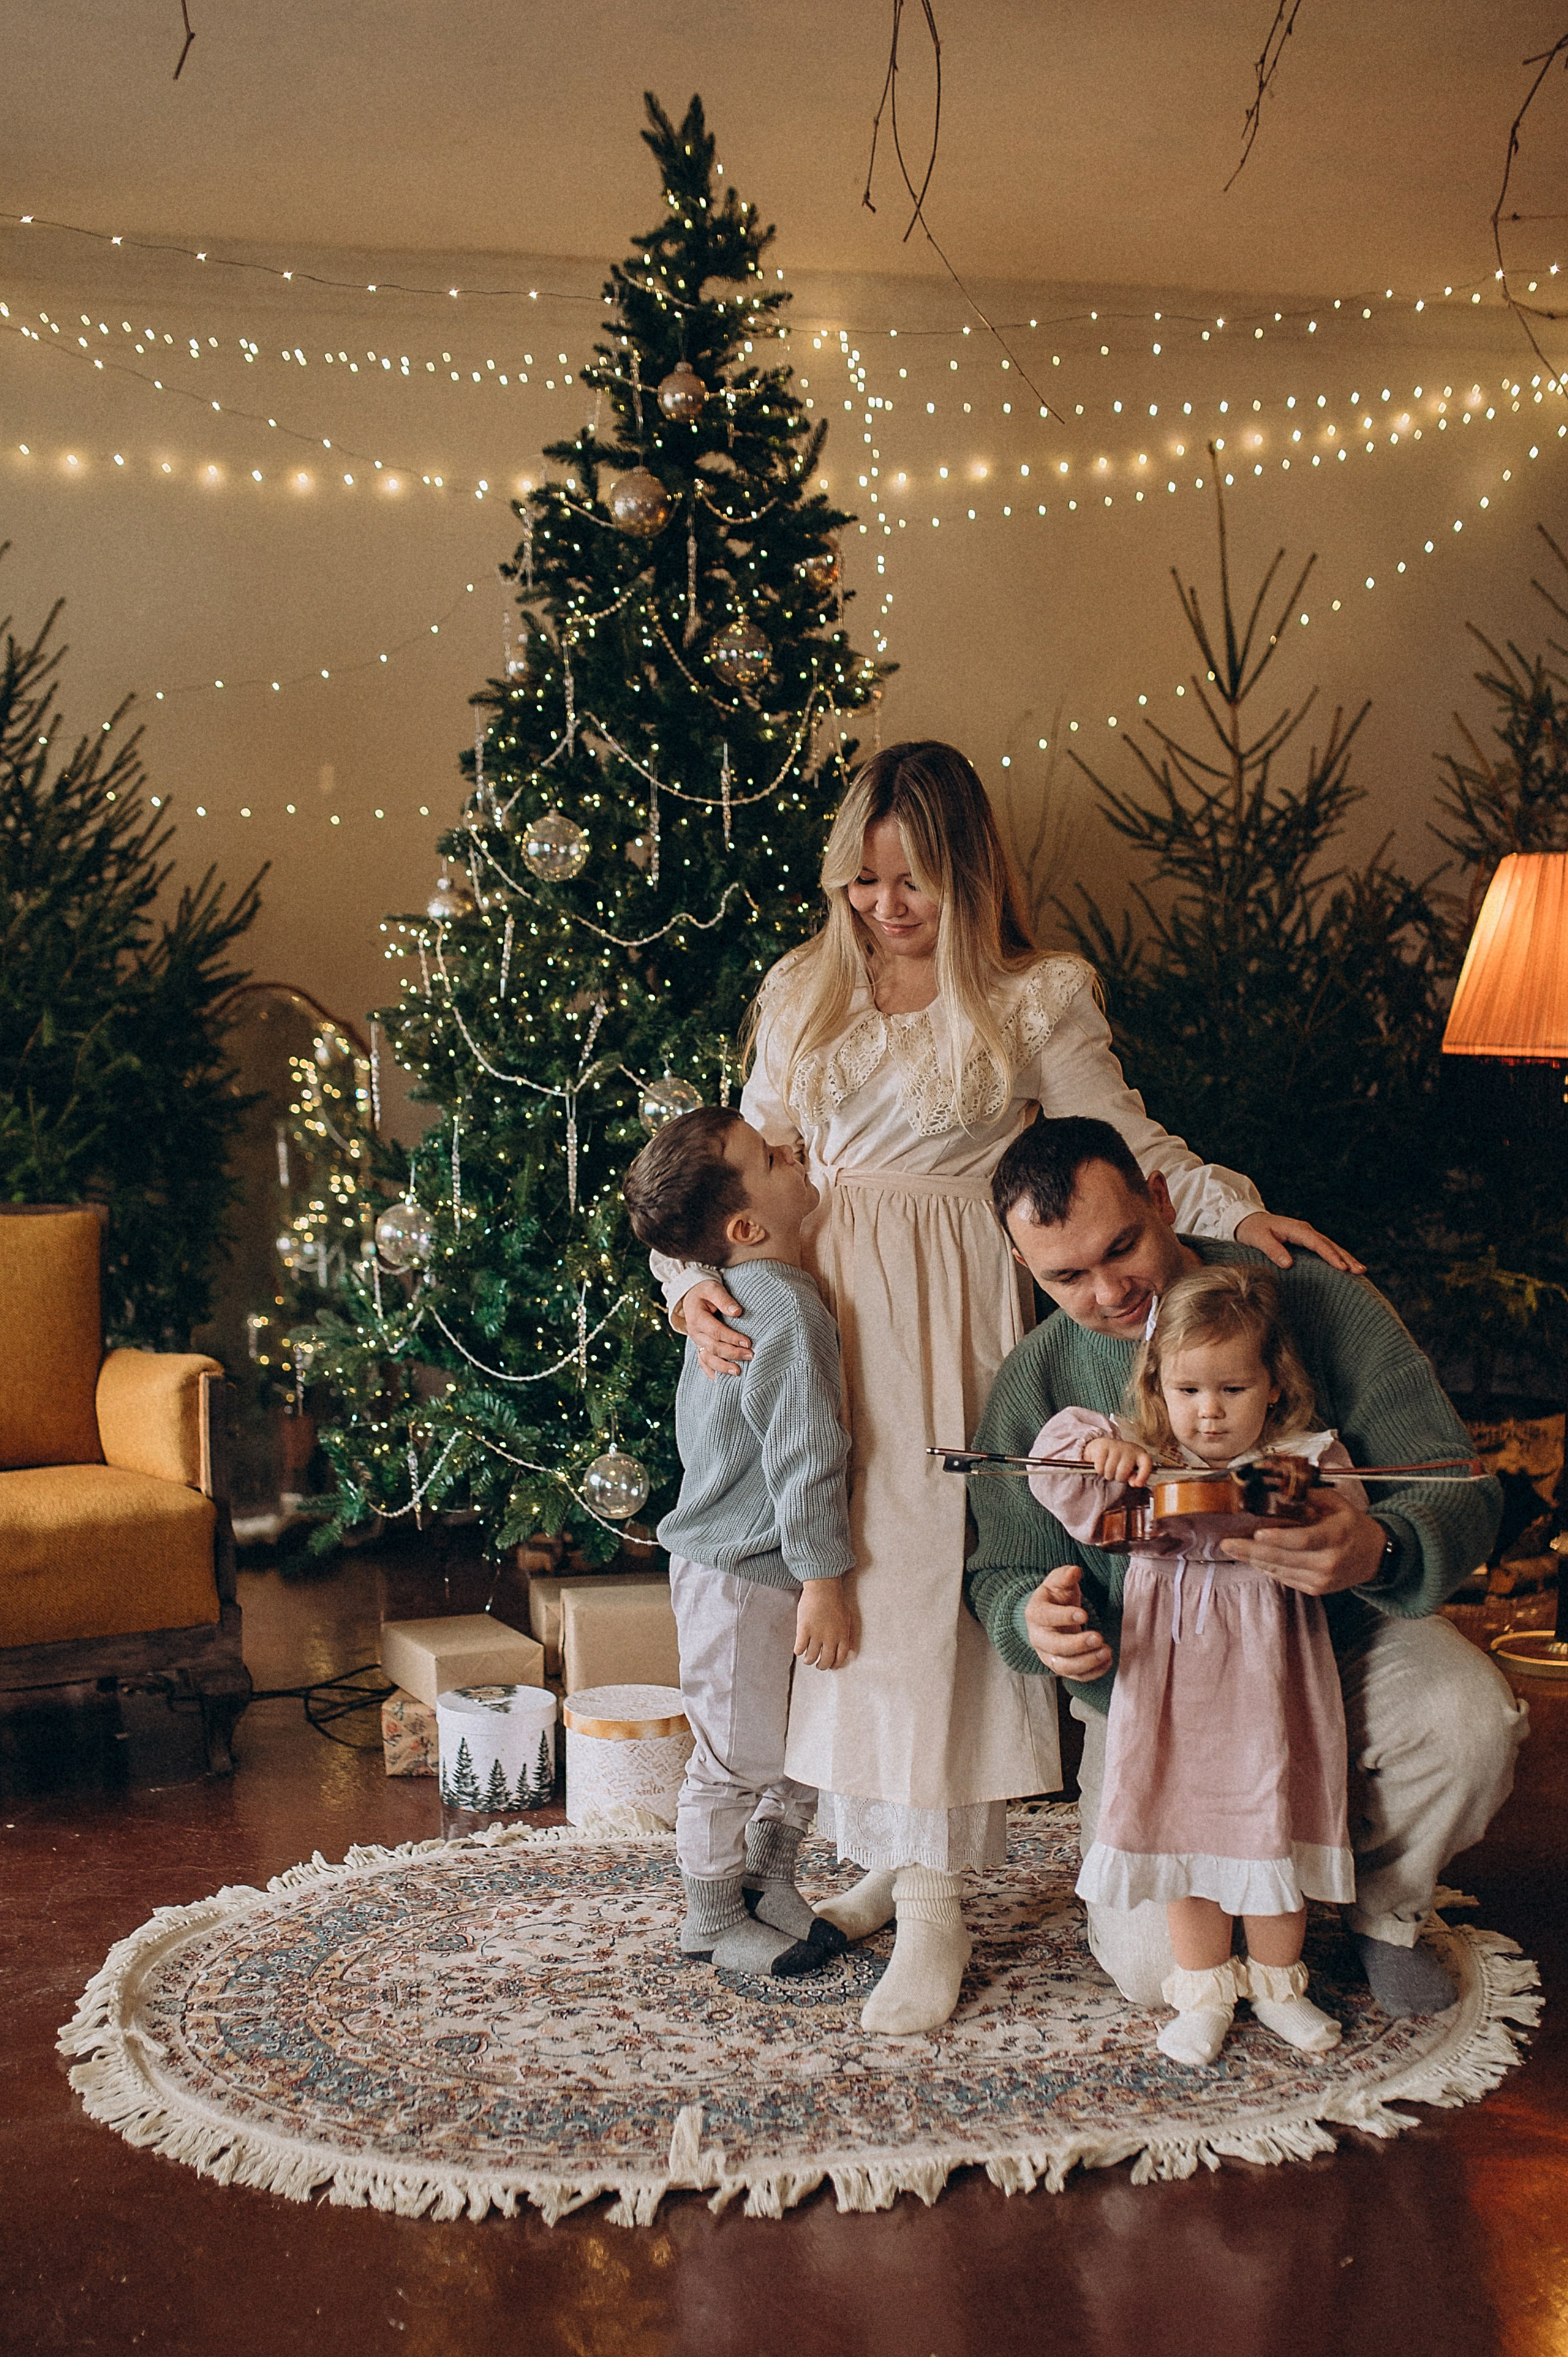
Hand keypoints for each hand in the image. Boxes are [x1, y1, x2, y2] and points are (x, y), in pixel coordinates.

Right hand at [675, 1277, 752, 1378]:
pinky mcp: (699, 1346)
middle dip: (732, 1353)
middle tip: (750, 1356)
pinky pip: (703, 1362)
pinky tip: (721, 1380)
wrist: (691, 1295)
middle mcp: (695, 1333)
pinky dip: (711, 1372)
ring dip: (723, 1367)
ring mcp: (696, 1342)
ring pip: (708, 1358)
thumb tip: (737, 1312)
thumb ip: (724, 1299)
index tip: (748, 1342)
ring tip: (738, 1372)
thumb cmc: (705, 1290)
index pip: (716, 1331)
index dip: (732, 1338)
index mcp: (697, 1318)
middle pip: (713, 1347)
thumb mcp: (713, 1288)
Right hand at [794, 1579, 856, 1669]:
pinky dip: (798, 1651)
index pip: (840, 1658)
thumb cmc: (836, 1601)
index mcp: (843, 1636)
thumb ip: (848, 1636)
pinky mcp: (804, 1629)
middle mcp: (830, 1638)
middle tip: (817, 1665)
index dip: (834, 1664)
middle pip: (825, 1661)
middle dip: (821, 1666)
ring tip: (806, 1658)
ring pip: (811, 1657)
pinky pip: (799, 1648)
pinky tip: (798, 1648)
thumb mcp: (847, 1619)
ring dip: (808, 1660)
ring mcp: (817, 1634)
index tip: (830, 1666)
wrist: (823, 1587)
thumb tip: (850, 1650)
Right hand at [1023, 1564, 1114, 1681]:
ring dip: (1087, 1662)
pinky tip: (1107, 1661)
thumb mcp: (1057, 1582)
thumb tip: (1075, 1571)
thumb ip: (1065, 1576)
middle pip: (1054, 1647)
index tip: (1084, 1614)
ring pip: (1064, 1667)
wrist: (1049, 1616)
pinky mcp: (1061, 1667)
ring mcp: (1048, 1656)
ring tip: (1107, 1651)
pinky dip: (1093, 1673)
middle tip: (1099, 1637)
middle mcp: (1038, 1638)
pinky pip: (1076, 1677)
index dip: (1063, 1617)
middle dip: (1077, 1645)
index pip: (1045, 1617)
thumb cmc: (1055, 1598)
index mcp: (1035, 1613)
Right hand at [1086, 1435, 1154, 1486]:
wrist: (1105, 1445)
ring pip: (1110, 1471)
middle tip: (1118, 1473)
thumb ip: (1136, 1477)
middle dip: (1118, 1477)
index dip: (1143, 1476)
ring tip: (1110, 1469)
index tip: (1137, 1484)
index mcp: (1141, 1454)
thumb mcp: (1131, 1468)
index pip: (1146, 1464)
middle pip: (1122, 1473)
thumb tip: (1135, 1483)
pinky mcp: (1103, 1446)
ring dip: (1108, 1474)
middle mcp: (1129, 1448)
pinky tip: (1103, 1464)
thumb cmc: (1121, 1460)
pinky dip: (1100, 1470)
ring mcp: (1116, 1446)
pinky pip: (1100, 1467)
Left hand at [1221, 1485, 1384, 1593]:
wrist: (1373, 1556)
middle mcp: (1330, 1561)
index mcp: (1337, 1536)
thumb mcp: (1336, 1503)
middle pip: (1284, 1558)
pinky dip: (1268, 1568)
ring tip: (1233, 1548)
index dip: (1279, 1539)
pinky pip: (1285, 1578)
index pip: (1304, 1540)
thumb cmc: (1351, 1525)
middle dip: (1251, 1551)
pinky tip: (1254, 1558)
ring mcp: (1322, 1579)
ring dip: (1254, 1560)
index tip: (1257, 1534)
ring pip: (1280, 1570)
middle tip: (1226, 1543)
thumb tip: (1277, 1485)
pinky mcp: (1316, 1589)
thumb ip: (1308, 1495)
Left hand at [1234, 1211, 1363, 1274]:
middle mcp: (1305, 1230)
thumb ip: (1272, 1250)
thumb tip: (1288, 1263)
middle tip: (1360, 1271)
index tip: (1342, 1268)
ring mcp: (1307, 1235)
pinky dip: (1337, 1257)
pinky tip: (1346, 1267)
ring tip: (1360, 1271)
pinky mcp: (1306, 1240)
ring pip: (1331, 1246)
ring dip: (1346, 1258)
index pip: (1317, 1244)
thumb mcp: (1258, 1239)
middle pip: (1330, 1245)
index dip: (1330, 1256)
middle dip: (1346, 1258)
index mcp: (1296, 1229)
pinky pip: (1325, 1249)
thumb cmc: (1252, 1230)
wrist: (1247, 1220)